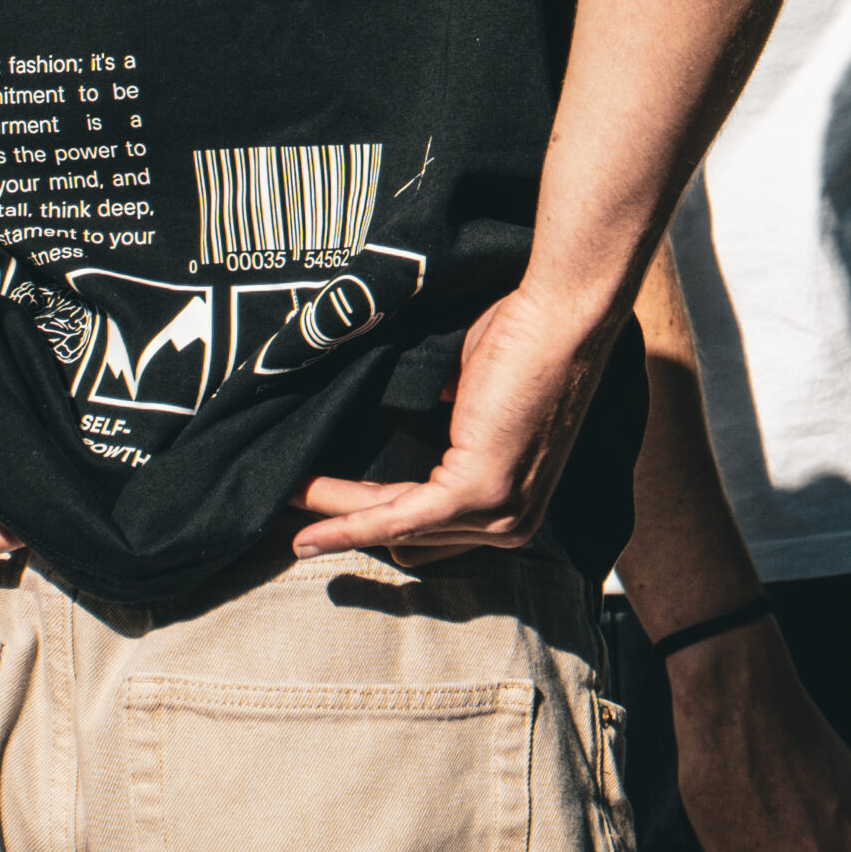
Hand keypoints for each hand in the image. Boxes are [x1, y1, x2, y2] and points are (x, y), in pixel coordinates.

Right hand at [290, 282, 613, 562]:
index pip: (431, 529)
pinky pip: (398, 518)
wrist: (560, 314)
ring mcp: (496, 515)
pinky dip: (348, 527)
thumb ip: (451, 421)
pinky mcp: (476, 494)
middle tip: (295, 496)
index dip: (378, 517)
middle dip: (346, 519)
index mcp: (512, 502)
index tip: (331, 501)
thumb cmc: (526, 337)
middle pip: (406, 537)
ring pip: (393, 526)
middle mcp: (510, 524)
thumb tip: (425, 411)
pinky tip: (308, 533)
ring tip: (290, 493)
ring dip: (336, 513)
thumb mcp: (478, 393)